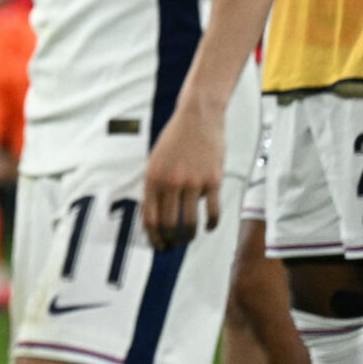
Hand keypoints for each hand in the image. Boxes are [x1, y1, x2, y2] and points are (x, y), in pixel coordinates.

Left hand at [142, 99, 223, 250]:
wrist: (198, 118)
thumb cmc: (175, 139)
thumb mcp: (155, 159)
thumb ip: (155, 185)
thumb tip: (156, 214)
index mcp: (153, 177)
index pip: (150, 217)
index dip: (154, 236)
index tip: (158, 245)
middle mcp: (171, 182)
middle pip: (169, 224)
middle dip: (171, 240)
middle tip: (174, 245)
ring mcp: (192, 182)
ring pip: (190, 222)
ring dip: (190, 236)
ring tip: (190, 237)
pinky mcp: (212, 180)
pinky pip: (212, 211)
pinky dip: (211, 224)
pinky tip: (209, 226)